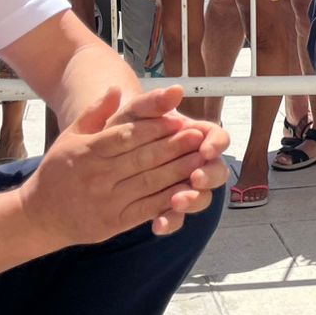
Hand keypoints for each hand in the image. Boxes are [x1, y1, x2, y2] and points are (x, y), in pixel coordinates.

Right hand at [19, 86, 220, 246]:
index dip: (154, 127)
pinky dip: (169, 199)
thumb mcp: (70, 137)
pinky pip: (147, 208)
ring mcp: (107, 200)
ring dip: (179, 170)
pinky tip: (188, 189)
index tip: (179, 118)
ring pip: (149, 182)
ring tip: (202, 159)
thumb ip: (95, 113)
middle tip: (199, 135)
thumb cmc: (58, 171)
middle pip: (142, 158)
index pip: (126, 136)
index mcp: (87, 151)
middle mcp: (97, 176)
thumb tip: (114, 88)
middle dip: (174, 146)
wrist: (39, 216)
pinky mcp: (114, 222)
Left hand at [109, 86, 229, 233]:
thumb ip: (153, 102)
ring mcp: (184, 185)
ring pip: (201, 196)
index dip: (216, 145)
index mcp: (194, 135)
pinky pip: (177, 216)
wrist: (98, 156)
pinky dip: (170, 221)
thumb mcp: (131, 114)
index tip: (206, 150)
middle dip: (208, 176)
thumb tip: (176, 89)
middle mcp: (195, 162)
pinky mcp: (169, 206)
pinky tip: (158, 225)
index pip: (217, 139)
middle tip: (196, 179)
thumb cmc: (121, 130)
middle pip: (216, 170)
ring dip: (193, 200)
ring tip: (178, 202)